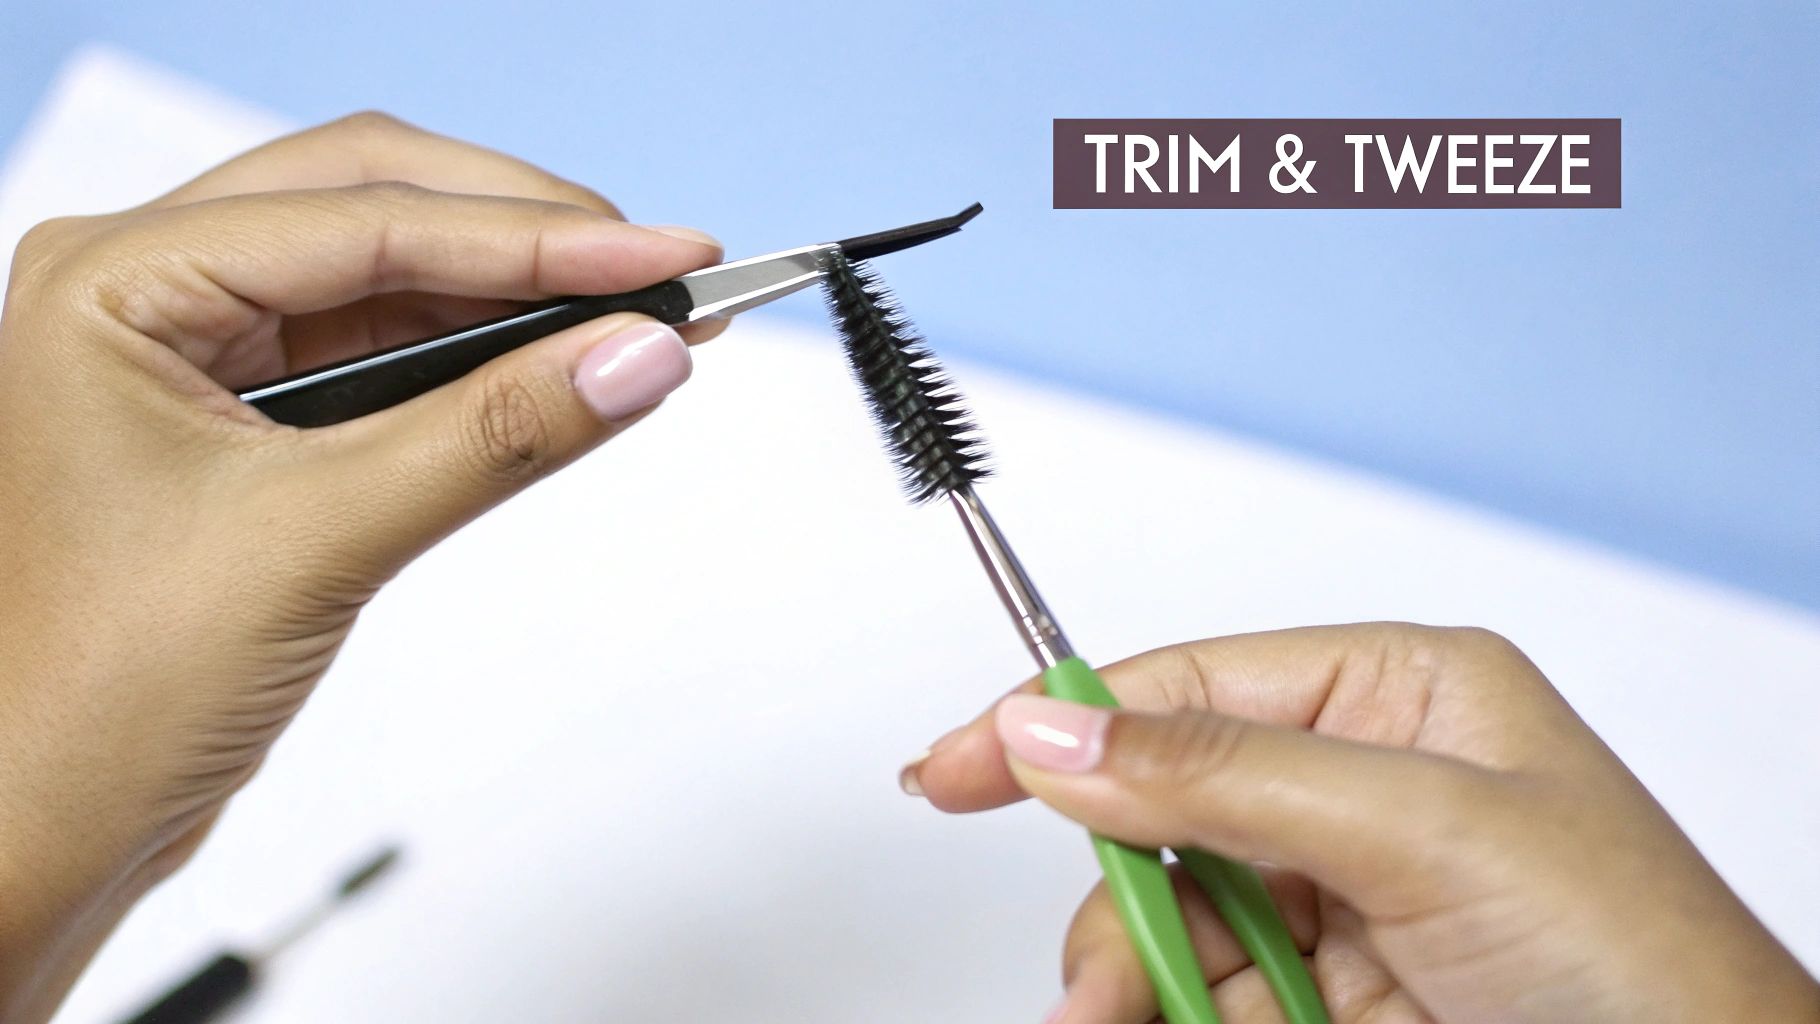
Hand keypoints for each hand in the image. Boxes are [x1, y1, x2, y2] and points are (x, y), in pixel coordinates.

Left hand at [0, 113, 721, 1020]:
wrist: (43, 822)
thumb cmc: (94, 693)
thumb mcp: (321, 539)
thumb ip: (498, 433)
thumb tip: (638, 355)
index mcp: (116, 280)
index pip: (366, 218)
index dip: (534, 236)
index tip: (662, 256)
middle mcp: (151, 291)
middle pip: (380, 201)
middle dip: (529, 233)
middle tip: (666, 266)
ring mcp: (200, 352)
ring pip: (393, 273)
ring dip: (518, 290)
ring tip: (644, 312)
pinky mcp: (252, 418)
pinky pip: (391, 352)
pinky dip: (485, 354)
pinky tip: (566, 361)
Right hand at [903, 624, 1818, 1022]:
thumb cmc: (1644, 964)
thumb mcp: (1425, 830)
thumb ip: (1224, 775)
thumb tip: (1057, 729)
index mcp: (1393, 698)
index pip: (1184, 688)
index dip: (1058, 720)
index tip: (952, 769)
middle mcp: (1360, 787)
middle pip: (1159, 816)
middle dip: (1117, 900)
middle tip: (1103, 983)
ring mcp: (1344, 899)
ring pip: (1171, 919)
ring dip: (1140, 979)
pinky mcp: (1334, 994)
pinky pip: (1206, 994)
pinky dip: (1172, 1017)